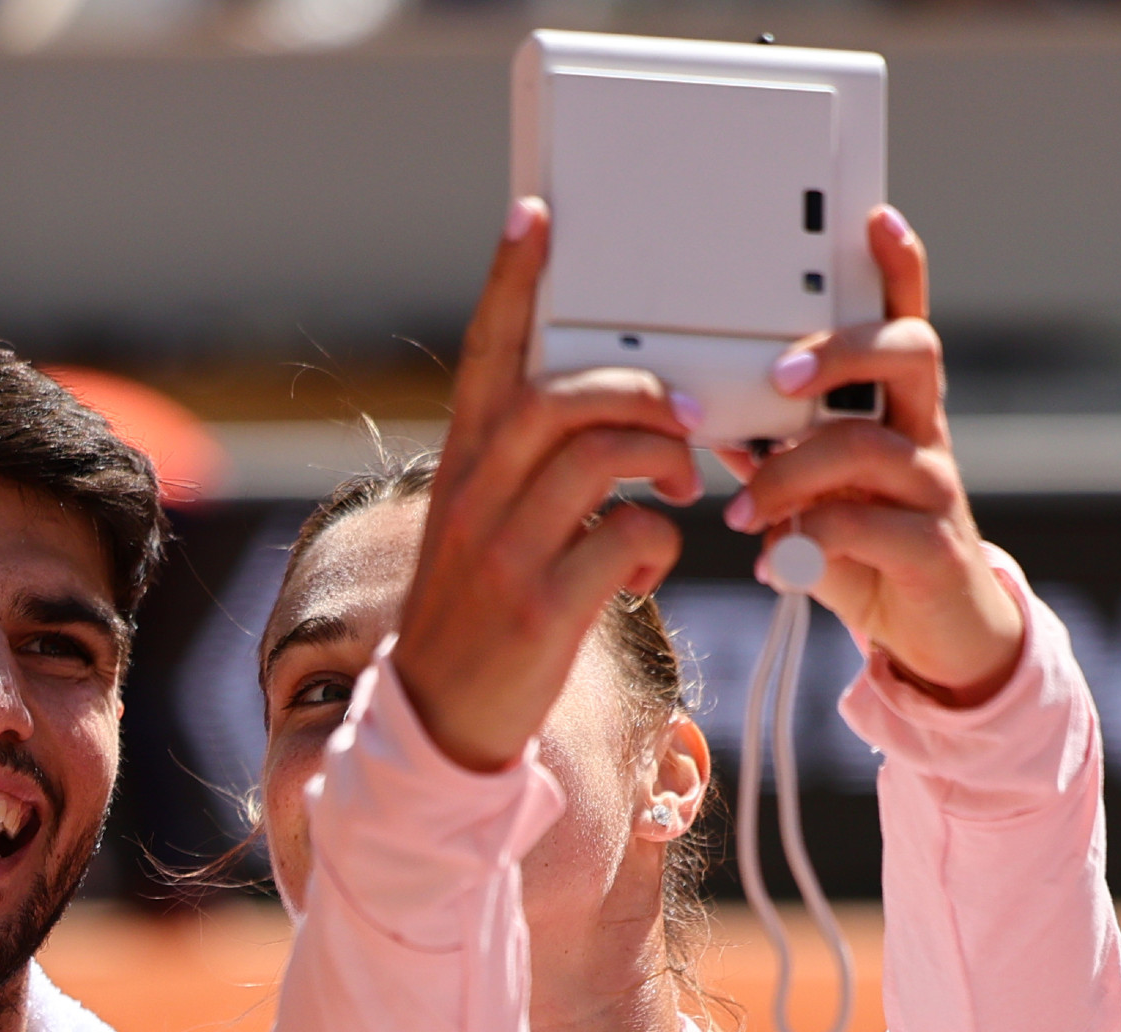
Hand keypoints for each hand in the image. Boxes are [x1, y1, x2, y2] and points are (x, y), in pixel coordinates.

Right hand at [388, 198, 699, 771]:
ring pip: (599, 456)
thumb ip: (525, 471)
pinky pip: (626, 539)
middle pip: (558, 395)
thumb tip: (603, 417)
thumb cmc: (477, 619)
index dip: (510, 283)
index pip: (486, 356)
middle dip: (636, 389)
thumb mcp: (480, 531)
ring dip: (660, 458)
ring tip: (681, 485)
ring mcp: (504, 554)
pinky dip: (657, 545)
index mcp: (461, 468)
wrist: (438, 725)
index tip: (535, 217)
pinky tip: (647, 569)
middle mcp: (474, 499)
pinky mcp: (541, 610)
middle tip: (682, 413)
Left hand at [722, 206, 1024, 702]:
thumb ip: (770, 451)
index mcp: (895, 409)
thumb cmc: (865, 552)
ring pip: (870, 444)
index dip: (898, 269)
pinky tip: (775, 562)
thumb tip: (708, 411)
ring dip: (791, 471)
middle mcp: (924, 434)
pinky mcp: (934, 550)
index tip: (875, 219)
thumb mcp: (810, 495)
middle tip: (779, 378)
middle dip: (840, 352)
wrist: (931, 639)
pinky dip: (812, 537)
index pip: (904, 321)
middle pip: (910, 352)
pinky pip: (869, 525)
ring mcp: (935, 489)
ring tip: (742, 510)